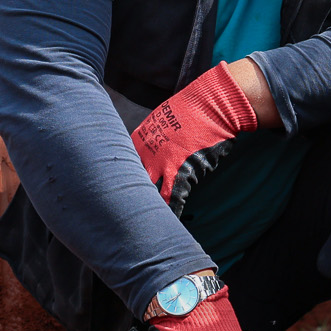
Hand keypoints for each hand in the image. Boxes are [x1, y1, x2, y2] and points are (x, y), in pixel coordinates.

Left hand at [131, 62, 259, 212]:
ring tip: (141, 224)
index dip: (122, 179)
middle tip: (121, 212)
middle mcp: (146, 152)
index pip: (124, 165)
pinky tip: (168, 222)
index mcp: (139, 139)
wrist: (212, 106)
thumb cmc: (193, 110)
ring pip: (149, 192)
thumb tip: (157, 151)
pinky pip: (172, 197)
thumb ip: (156, 138)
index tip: (118, 192)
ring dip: (148, 207)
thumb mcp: (164, 119)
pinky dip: (171, 210)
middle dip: (128, 196)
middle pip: (132, 180)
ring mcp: (162, 164)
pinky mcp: (182, 172)